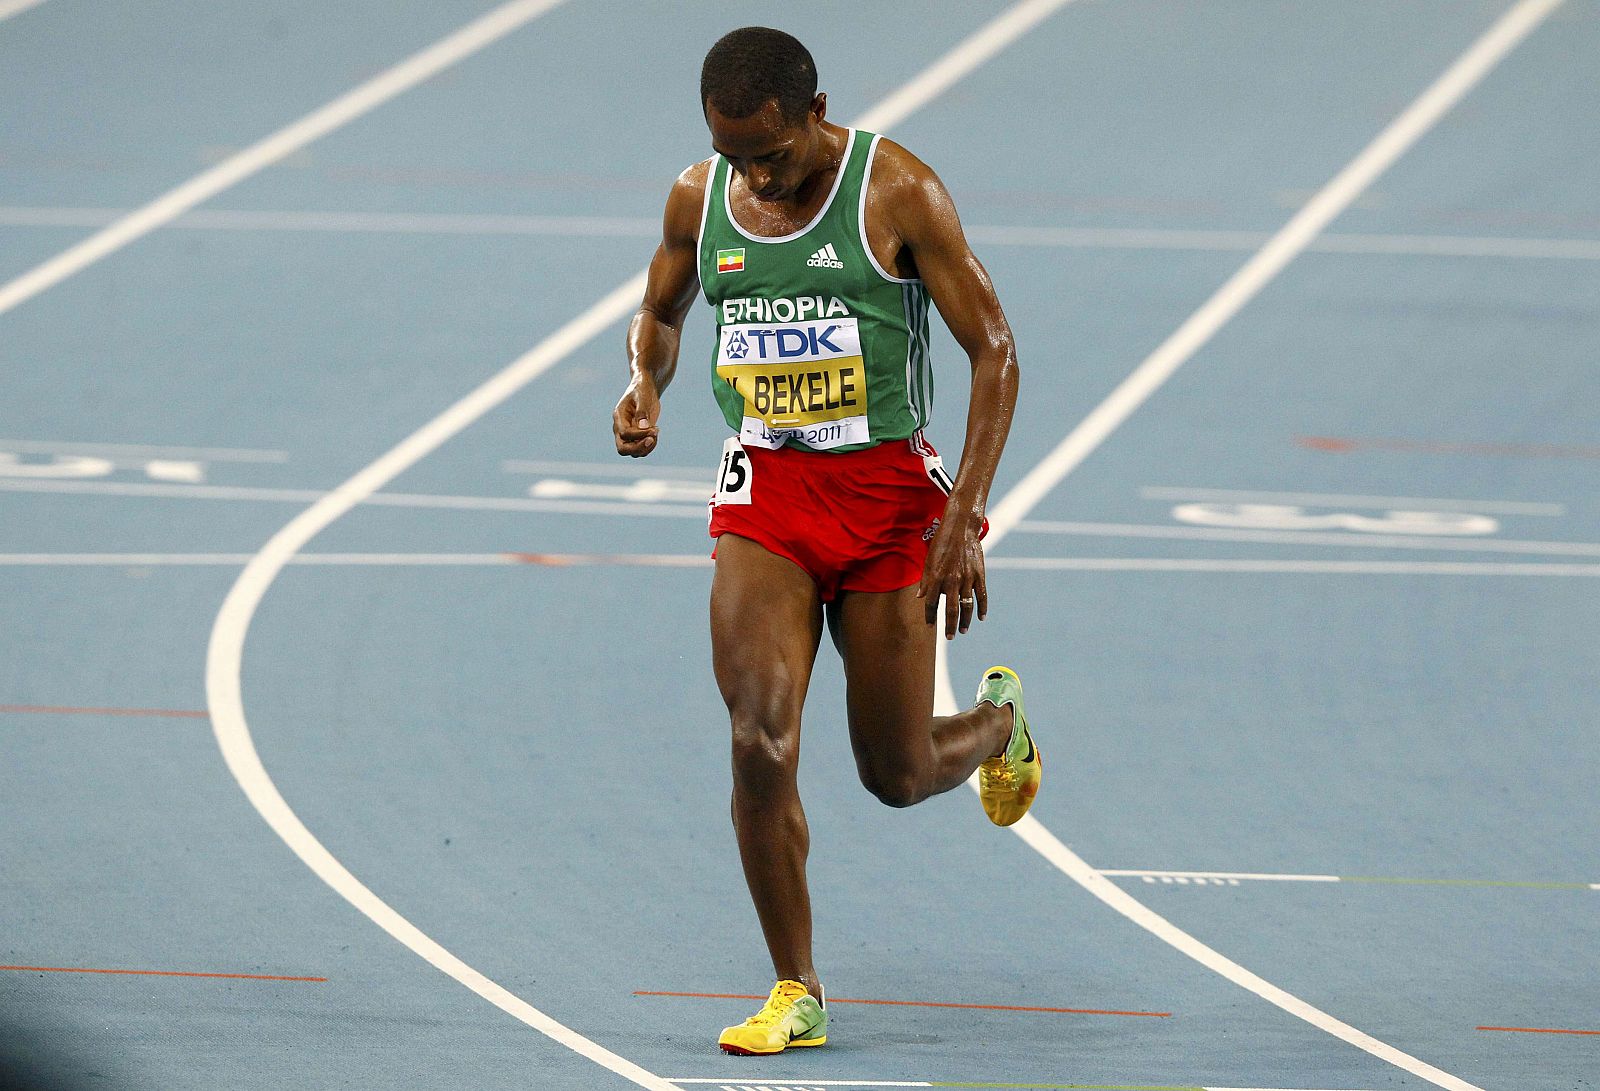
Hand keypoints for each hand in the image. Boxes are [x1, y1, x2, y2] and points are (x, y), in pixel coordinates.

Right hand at [613, 379, 660, 456]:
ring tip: (656, 432)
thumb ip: (642, 411)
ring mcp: (628, 435)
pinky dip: (650, 446)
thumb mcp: (642, 397)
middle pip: (622, 449)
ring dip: (647, 447)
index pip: (624, 433)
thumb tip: (644, 427)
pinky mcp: (636, 437)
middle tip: (652, 439)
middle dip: (638, 448)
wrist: (644, 390)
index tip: (654, 429)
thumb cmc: (642, 390)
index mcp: (619, 417)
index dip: (638, 435)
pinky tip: (656, 434)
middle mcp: (620, 428)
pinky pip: (641, 449)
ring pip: (633, 452)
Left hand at [917, 504, 987, 639]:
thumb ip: (925, 581)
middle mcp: (951, 580)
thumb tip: (920, 597)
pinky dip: (982, 608)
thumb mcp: (928, 560)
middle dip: (949, 626)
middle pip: (950, 609)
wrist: (961, 528)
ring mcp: (967, 578)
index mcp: (936, 577)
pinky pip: (982, 596)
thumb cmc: (941, 544)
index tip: (930, 626)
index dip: (930, 616)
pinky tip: (980, 618)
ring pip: (967, 606)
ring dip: (965, 621)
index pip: (931, 603)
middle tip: (950, 637)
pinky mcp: (979, 575)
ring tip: (963, 631)